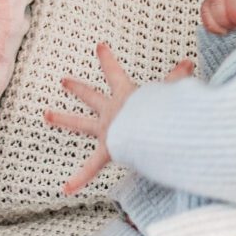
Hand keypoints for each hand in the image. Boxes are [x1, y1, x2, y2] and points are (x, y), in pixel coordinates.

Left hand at [43, 43, 193, 195]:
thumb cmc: (161, 111)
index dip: (107, 59)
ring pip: (80, 123)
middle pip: (90, 95)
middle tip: (64, 80)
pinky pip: (90, 167)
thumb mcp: (168, 91)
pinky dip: (79, 179)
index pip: (114, 72)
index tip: (98, 47)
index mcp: (125, 95)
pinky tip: (66, 188)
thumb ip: (177, 78)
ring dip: (62, 118)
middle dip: (77, 87)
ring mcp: (105, 130)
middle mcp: (111, 111)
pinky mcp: (107, 150)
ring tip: (47, 115)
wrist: (151, 130)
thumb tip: (188, 63)